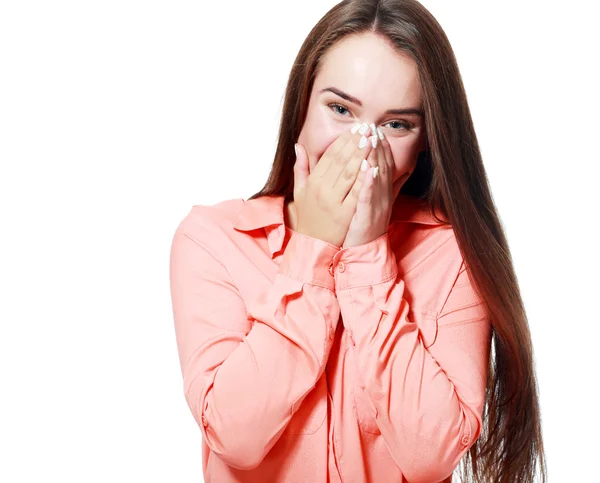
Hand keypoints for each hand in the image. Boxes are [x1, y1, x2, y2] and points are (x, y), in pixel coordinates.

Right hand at [293, 123, 374, 246]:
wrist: (314, 244)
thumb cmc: (309, 217)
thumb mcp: (300, 191)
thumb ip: (301, 168)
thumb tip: (299, 146)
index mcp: (313, 182)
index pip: (329, 156)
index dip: (343, 141)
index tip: (355, 129)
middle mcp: (322, 190)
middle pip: (341, 161)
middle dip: (355, 143)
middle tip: (367, 128)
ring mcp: (334, 202)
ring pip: (349, 173)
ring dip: (362, 154)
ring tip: (372, 139)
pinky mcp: (345, 213)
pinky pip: (356, 192)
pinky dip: (364, 179)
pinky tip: (373, 165)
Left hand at [341, 127, 409, 248]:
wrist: (364, 251)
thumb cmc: (364, 226)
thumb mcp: (374, 203)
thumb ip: (377, 186)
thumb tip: (382, 169)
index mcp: (382, 192)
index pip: (384, 165)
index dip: (382, 148)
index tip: (376, 131)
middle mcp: (383, 196)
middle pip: (382, 167)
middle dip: (378, 147)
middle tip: (373, 128)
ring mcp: (377, 205)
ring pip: (378, 178)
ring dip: (376, 158)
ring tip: (372, 140)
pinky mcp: (368, 216)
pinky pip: (369, 197)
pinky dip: (369, 182)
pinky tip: (369, 169)